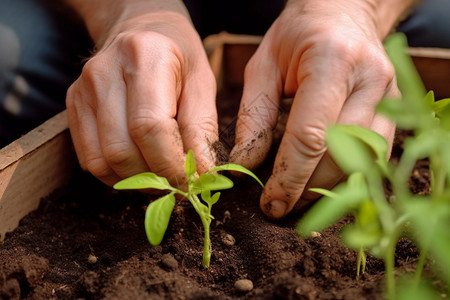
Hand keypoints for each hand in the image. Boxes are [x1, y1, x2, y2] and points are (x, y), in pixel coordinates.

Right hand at [66, 6, 217, 186]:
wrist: (140, 32)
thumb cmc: (178, 58)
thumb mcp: (202, 84)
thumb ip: (202, 128)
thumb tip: (202, 175)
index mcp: (144, 57)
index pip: (150, 127)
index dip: (172, 165)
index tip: (193, 183)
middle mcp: (104, 72)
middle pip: (122, 150)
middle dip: (156, 179)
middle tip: (180, 186)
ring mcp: (82, 90)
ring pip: (103, 161)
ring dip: (137, 182)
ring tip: (162, 178)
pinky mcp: (73, 107)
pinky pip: (90, 160)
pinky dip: (117, 176)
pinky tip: (140, 168)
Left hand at [230, 0, 399, 218]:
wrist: (340, 12)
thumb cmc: (296, 35)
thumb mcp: (262, 66)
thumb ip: (254, 117)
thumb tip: (245, 167)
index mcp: (332, 61)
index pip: (311, 135)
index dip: (289, 177)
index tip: (271, 204)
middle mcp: (370, 80)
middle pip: (341, 155)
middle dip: (308, 189)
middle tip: (280, 205)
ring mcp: (390, 95)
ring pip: (364, 162)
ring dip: (330, 188)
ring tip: (300, 198)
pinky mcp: (395, 108)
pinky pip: (376, 155)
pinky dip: (348, 174)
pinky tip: (323, 182)